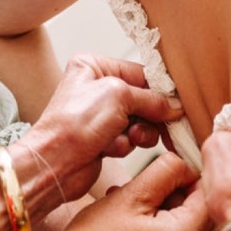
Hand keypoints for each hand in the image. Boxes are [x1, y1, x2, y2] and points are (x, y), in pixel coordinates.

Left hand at [23, 55, 183, 207]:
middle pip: (143, 99)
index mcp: (94, 66)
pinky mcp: (103, 139)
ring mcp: (100, 115)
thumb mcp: (118, 96)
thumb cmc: (73, 124)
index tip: (176, 104)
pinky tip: (110, 149)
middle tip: (158, 124)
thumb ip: (152, 99)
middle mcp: (97, 88)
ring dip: (139, 132)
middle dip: (149, 115)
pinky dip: (125, 145)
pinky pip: (130, 139)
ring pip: (141, 122)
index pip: (141, 73)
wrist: (54, 164)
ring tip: (128, 138)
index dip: (159, 90)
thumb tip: (175, 106)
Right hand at [49, 153, 209, 230]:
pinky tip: (143, 228)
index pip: (210, 193)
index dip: (188, 176)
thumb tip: (188, 165)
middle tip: (146, 194)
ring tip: (139, 212)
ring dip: (174, 212)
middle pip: (207, 212)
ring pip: (197, 228)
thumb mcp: (130, 195)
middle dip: (180, 196)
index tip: (164, 174)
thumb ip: (167, 171)